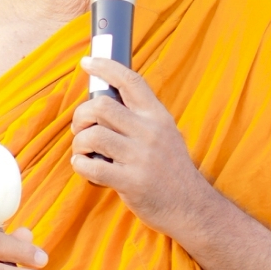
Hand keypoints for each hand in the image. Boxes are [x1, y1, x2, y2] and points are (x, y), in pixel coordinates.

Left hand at [71, 58, 208, 236]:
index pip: (130, 81)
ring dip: (79, 143)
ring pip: (92, 136)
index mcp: (157, 116)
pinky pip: (91, 166)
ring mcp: (140, 157)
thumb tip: (105, 100)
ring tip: (83, 151)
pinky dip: (80, 165)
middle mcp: (149, 132)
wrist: (191, 206)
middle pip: (101, 106)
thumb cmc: (171, 169)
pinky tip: (85, 166)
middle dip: (81, 115)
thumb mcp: (165, 133)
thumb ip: (140, 117)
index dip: (105, 67)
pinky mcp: (130, 182)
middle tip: (81, 127)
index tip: (87, 62)